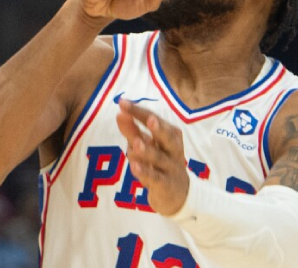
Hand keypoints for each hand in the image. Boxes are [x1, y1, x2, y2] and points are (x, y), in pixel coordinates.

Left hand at [116, 101, 189, 215]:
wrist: (178, 195)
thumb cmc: (159, 163)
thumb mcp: (146, 146)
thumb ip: (132, 131)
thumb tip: (119, 113)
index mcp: (169, 136)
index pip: (154, 120)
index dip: (139, 112)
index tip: (122, 102)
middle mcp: (173, 150)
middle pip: (167, 138)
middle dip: (159, 128)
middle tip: (150, 120)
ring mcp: (170, 168)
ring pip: (160, 159)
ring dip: (149, 151)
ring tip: (136, 143)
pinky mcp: (165, 185)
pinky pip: (156, 178)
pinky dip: (146, 172)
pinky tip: (135, 166)